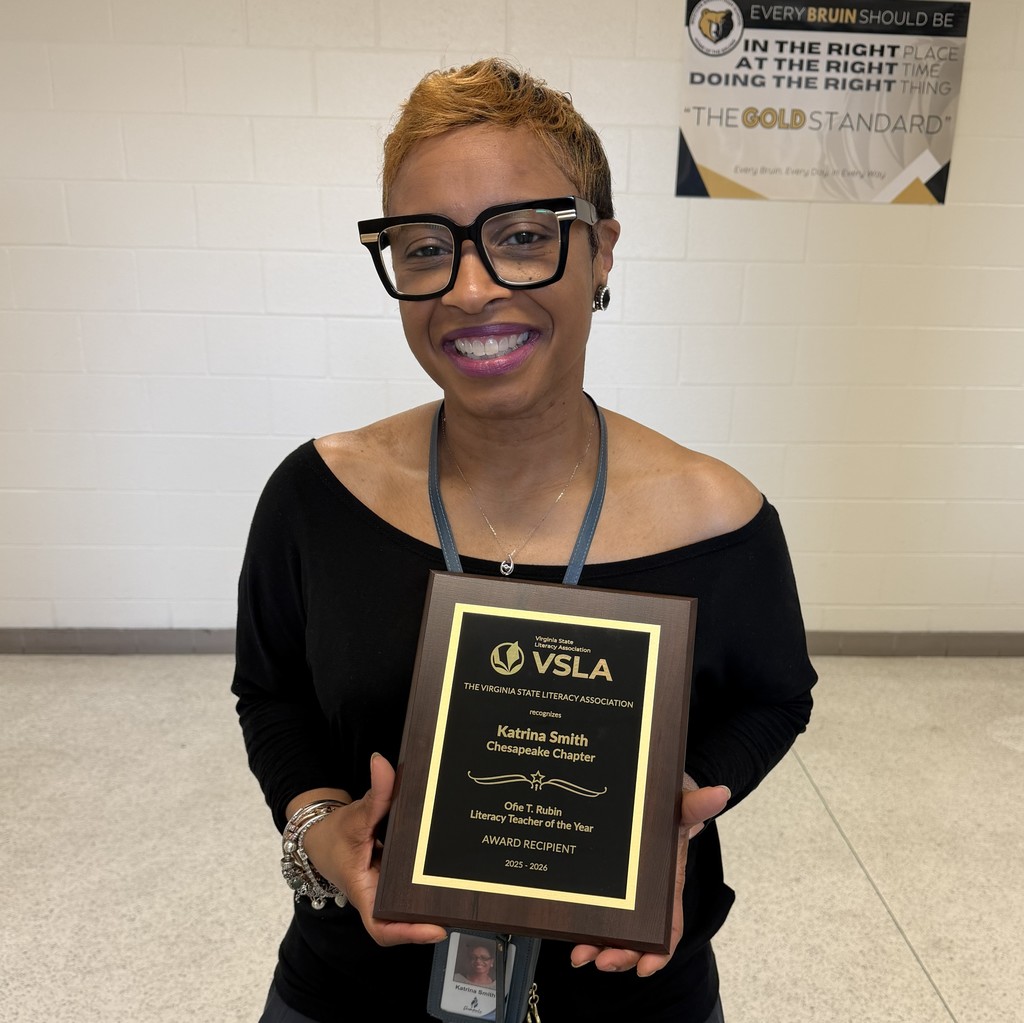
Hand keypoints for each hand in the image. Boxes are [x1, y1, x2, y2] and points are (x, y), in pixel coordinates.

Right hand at [301, 753, 447, 946]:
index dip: (409, 933)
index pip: (384, 926)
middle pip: (406, 917)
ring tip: (466, 889)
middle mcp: (380, 894)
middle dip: (433, 915)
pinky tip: (455, 865)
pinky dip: (430, 876)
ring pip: (413, 900)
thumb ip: (374, 793)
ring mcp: (390, 887)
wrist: (322, 837)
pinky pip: (414, 880)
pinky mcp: (398, 876)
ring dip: (435, 898)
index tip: (436, 929)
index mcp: (365, 891)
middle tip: (462, 906)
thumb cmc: (334, 834)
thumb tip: (381, 763)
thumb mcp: (354, 815)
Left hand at [569, 782, 730, 976]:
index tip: (645, 967)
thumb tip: (720, 793)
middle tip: (601, 961)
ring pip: (614, 932)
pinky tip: (569, 933)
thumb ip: (696, 804)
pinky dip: (585, 926)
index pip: (669, 929)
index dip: (659, 953)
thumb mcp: (681, 805)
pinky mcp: (605, 884)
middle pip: (638, 939)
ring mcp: (625, 893)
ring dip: (598, 948)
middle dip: (621, 956)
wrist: (651, 794)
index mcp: (669, 886)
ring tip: (579, 954)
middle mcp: (647, 897)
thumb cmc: (670, 806)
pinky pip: (596, 912)